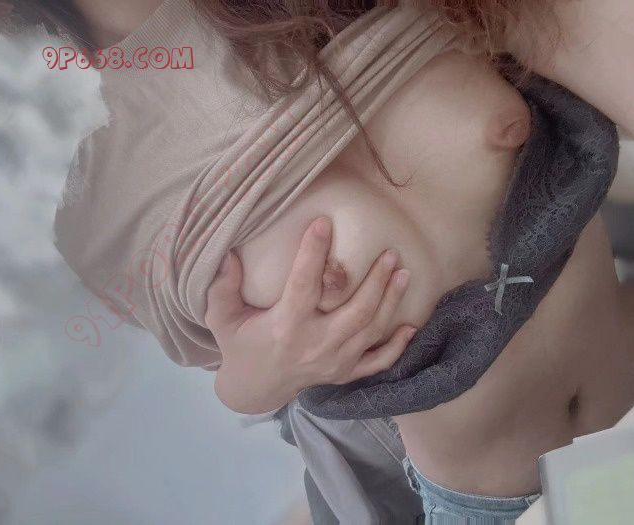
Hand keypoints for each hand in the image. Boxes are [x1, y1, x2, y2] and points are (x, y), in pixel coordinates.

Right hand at [205, 216, 415, 413]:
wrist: (254, 388)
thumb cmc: (239, 346)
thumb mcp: (222, 319)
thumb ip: (222, 288)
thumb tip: (228, 253)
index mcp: (285, 326)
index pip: (303, 285)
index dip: (313, 253)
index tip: (324, 223)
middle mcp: (315, 345)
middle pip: (355, 311)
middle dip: (376, 281)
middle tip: (390, 252)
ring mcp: (334, 362)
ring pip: (371, 330)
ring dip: (390, 301)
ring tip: (404, 273)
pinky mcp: (344, 374)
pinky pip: (377, 363)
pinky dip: (396, 347)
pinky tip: (411, 326)